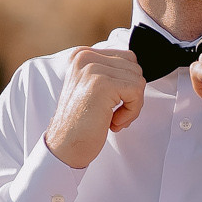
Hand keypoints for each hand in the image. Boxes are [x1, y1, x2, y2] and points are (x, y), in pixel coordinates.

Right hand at [44, 45, 145, 168]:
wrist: (64, 147)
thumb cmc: (81, 124)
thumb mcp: (92, 88)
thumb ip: (110, 73)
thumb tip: (137, 70)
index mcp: (81, 55)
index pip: (126, 58)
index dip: (127, 85)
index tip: (112, 105)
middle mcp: (84, 57)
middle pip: (134, 68)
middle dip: (131, 95)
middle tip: (113, 115)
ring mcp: (92, 68)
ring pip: (138, 80)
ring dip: (131, 105)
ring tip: (112, 118)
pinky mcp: (102, 84)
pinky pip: (136, 92)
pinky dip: (131, 111)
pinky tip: (113, 122)